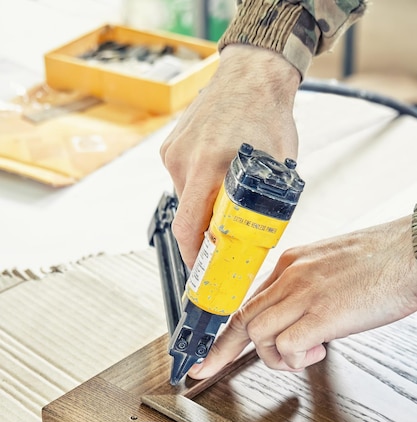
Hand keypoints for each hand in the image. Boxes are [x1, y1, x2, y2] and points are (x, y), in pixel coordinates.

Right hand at [160, 44, 299, 267]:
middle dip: (203, 233)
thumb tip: (261, 238)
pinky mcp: (171, 146)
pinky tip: (218, 173)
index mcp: (210, 165)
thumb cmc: (268, 113)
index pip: (188, 227)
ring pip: (185, 198)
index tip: (200, 268)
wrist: (252, 73)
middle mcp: (185, 159)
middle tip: (222, 240)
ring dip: (203, 206)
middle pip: (186, 216)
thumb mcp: (278, 165)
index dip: (193, 255)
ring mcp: (174, 151)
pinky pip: (182, 179)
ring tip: (227, 193)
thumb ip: (268, 203)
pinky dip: (199, 186)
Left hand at [188, 216, 416, 377]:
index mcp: (290, 263)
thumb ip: (305, 289)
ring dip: (276, 357)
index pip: (247, 301)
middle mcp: (290, 276)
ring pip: (259, 335)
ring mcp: (304, 294)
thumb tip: (296, 318)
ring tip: (305, 355)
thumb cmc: (383, 261)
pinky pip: (287, 346)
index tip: (208, 354)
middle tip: (210, 369)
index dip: (224, 332)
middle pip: (243, 319)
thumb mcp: (331, 267)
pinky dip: (297, 358)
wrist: (414, 252)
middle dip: (223, 351)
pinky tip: (319, 351)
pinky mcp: (322, 314)